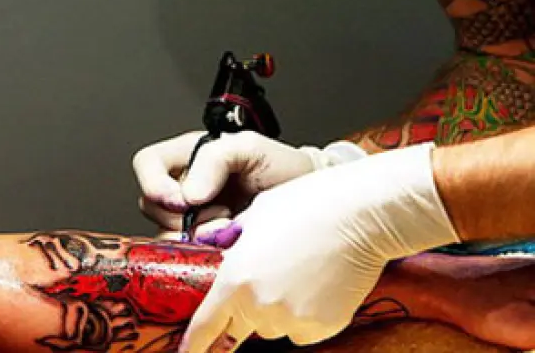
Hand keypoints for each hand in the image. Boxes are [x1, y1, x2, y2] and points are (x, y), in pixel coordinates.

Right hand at [132, 131, 365, 239]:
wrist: (311, 202)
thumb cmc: (283, 169)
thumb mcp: (252, 148)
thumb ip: (215, 158)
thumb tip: (189, 193)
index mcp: (188, 157)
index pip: (147, 164)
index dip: (154, 183)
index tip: (182, 201)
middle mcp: (184, 188)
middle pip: (151, 205)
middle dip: (180, 218)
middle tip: (217, 218)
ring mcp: (193, 220)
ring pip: (164, 235)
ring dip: (193, 239)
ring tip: (227, 230)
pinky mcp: (204, 247)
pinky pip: (185, 257)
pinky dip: (202, 256)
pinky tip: (225, 248)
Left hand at [180, 143, 460, 351]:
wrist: (360, 215)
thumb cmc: (306, 206)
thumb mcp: (253, 216)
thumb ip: (231, 242)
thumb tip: (217, 249)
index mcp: (236, 280)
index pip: (205, 326)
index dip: (192, 343)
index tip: (183, 352)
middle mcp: (260, 307)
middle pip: (241, 326)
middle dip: (245, 310)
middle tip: (266, 279)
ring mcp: (293, 320)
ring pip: (273, 327)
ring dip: (276, 310)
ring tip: (297, 272)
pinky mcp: (323, 327)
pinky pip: (302, 330)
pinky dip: (304, 314)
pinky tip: (316, 284)